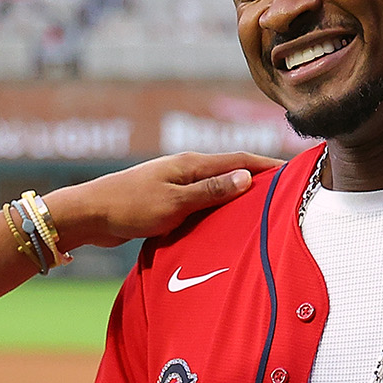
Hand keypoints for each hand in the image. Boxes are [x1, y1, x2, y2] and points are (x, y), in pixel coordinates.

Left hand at [43, 152, 281, 249]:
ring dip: (236, 195)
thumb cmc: (130, 206)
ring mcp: (174, 184)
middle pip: (230, 171)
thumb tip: (246, 177)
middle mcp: (185, 170)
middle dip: (257, 178)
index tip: (293, 169)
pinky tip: (223, 222)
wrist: (89, 216)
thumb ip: (211, 191)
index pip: (239, 160)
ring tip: (261, 208)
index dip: (267, 165)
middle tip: (284, 191)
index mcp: (191, 164)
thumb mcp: (175, 202)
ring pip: (215, 188)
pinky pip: (200, 202)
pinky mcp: (165, 201)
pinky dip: (217, 208)